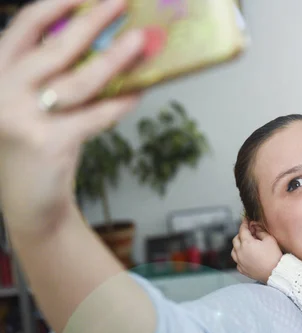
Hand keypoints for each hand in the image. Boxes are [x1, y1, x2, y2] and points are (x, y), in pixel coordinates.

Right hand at [0, 0, 143, 235]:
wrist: (28, 199)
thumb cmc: (38, 140)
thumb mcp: (33, 99)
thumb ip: (55, 72)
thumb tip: (107, 41)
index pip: (24, 25)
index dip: (56, 4)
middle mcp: (2, 90)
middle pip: (57, 47)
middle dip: (95, 21)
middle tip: (122, 2)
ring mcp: (22, 117)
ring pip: (81, 80)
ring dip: (117, 59)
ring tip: (142, 42)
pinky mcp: (48, 143)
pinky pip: (97, 115)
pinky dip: (122, 101)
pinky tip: (141, 90)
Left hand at [231, 219, 281, 282]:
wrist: (276, 272)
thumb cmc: (274, 256)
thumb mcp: (269, 239)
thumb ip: (260, 231)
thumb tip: (255, 227)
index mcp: (246, 243)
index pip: (242, 230)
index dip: (244, 223)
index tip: (246, 220)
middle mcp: (240, 252)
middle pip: (236, 239)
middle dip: (241, 234)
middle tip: (249, 231)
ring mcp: (240, 262)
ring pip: (234, 250)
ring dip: (238, 245)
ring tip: (246, 244)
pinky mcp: (242, 269)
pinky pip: (237, 261)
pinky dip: (240, 256)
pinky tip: (246, 255)